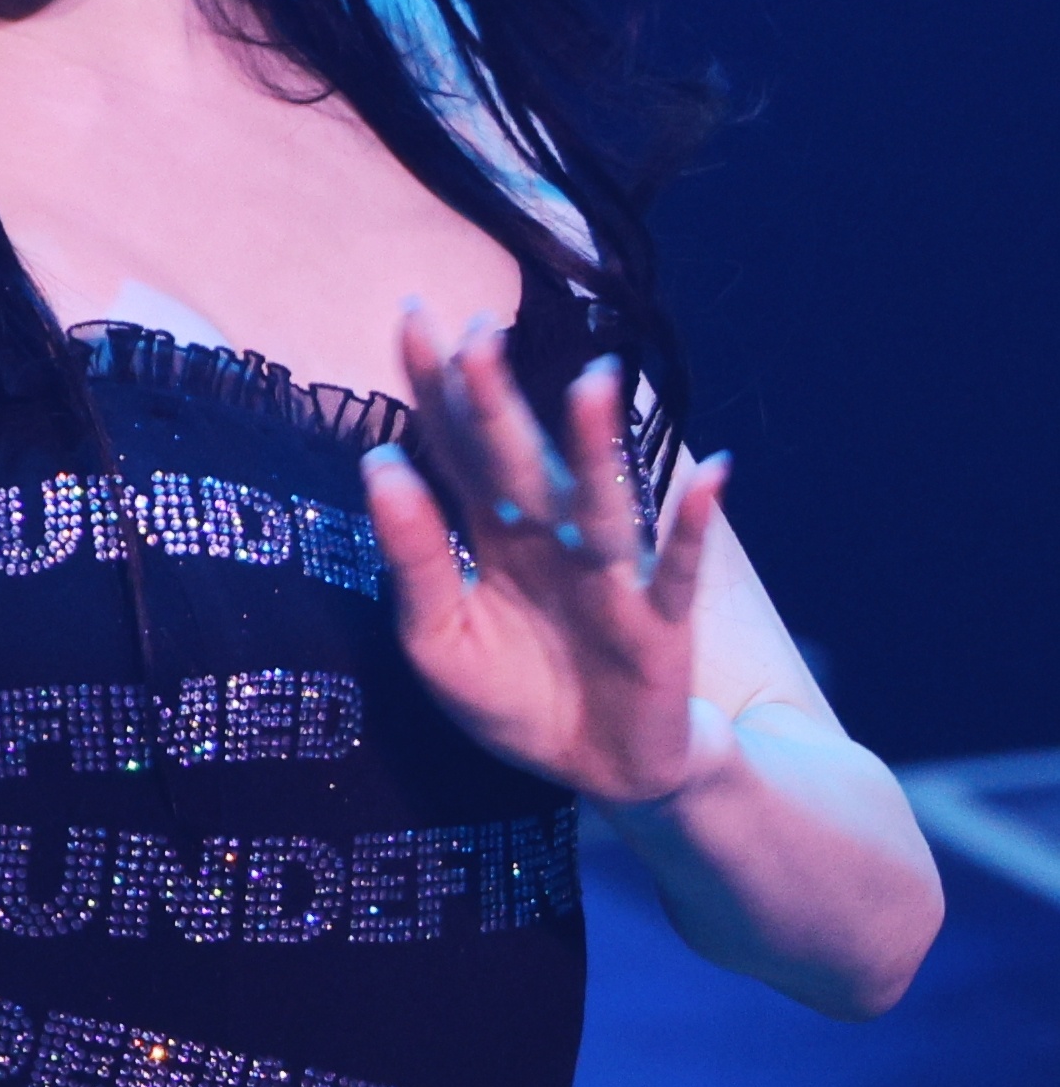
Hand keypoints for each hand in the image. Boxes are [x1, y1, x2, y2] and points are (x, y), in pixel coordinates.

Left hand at [360, 305, 729, 807]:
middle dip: (498, 401)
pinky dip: (690, 527)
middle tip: (476, 332)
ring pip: (600, 501)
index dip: (437, 388)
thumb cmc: (518, 696)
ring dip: (598, 445)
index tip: (412, 317)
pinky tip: (708, 476)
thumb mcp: (439, 640)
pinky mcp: (659, 623)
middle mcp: (551, 537)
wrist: (597, 769)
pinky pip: (676, 569)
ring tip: (595, 382)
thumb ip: (412, 557)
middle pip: (518, 460)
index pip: (458, 446)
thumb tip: (379, 462)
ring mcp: (609, 574)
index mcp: (492, 533)